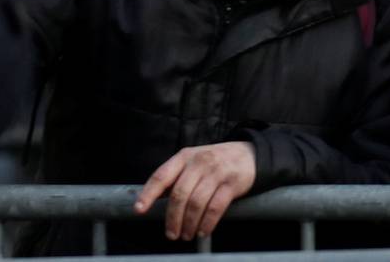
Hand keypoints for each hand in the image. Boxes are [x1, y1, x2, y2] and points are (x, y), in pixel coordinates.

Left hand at [135, 141, 255, 240]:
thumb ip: (175, 177)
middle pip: (179, 194)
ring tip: (186, 235)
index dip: (148, 194)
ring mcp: (217, 172)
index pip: (161, 176)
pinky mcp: (232, 183)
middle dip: (173, 218)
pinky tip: (203, 231)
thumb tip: (152, 201)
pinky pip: (216, 207)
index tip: (139, 210)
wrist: (250, 154)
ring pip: (197, 203)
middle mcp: (200, 162)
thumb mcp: (193, 161)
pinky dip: (207, 223)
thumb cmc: (214, 161)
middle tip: (171, 234)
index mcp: (184, 157)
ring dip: (189, 224)